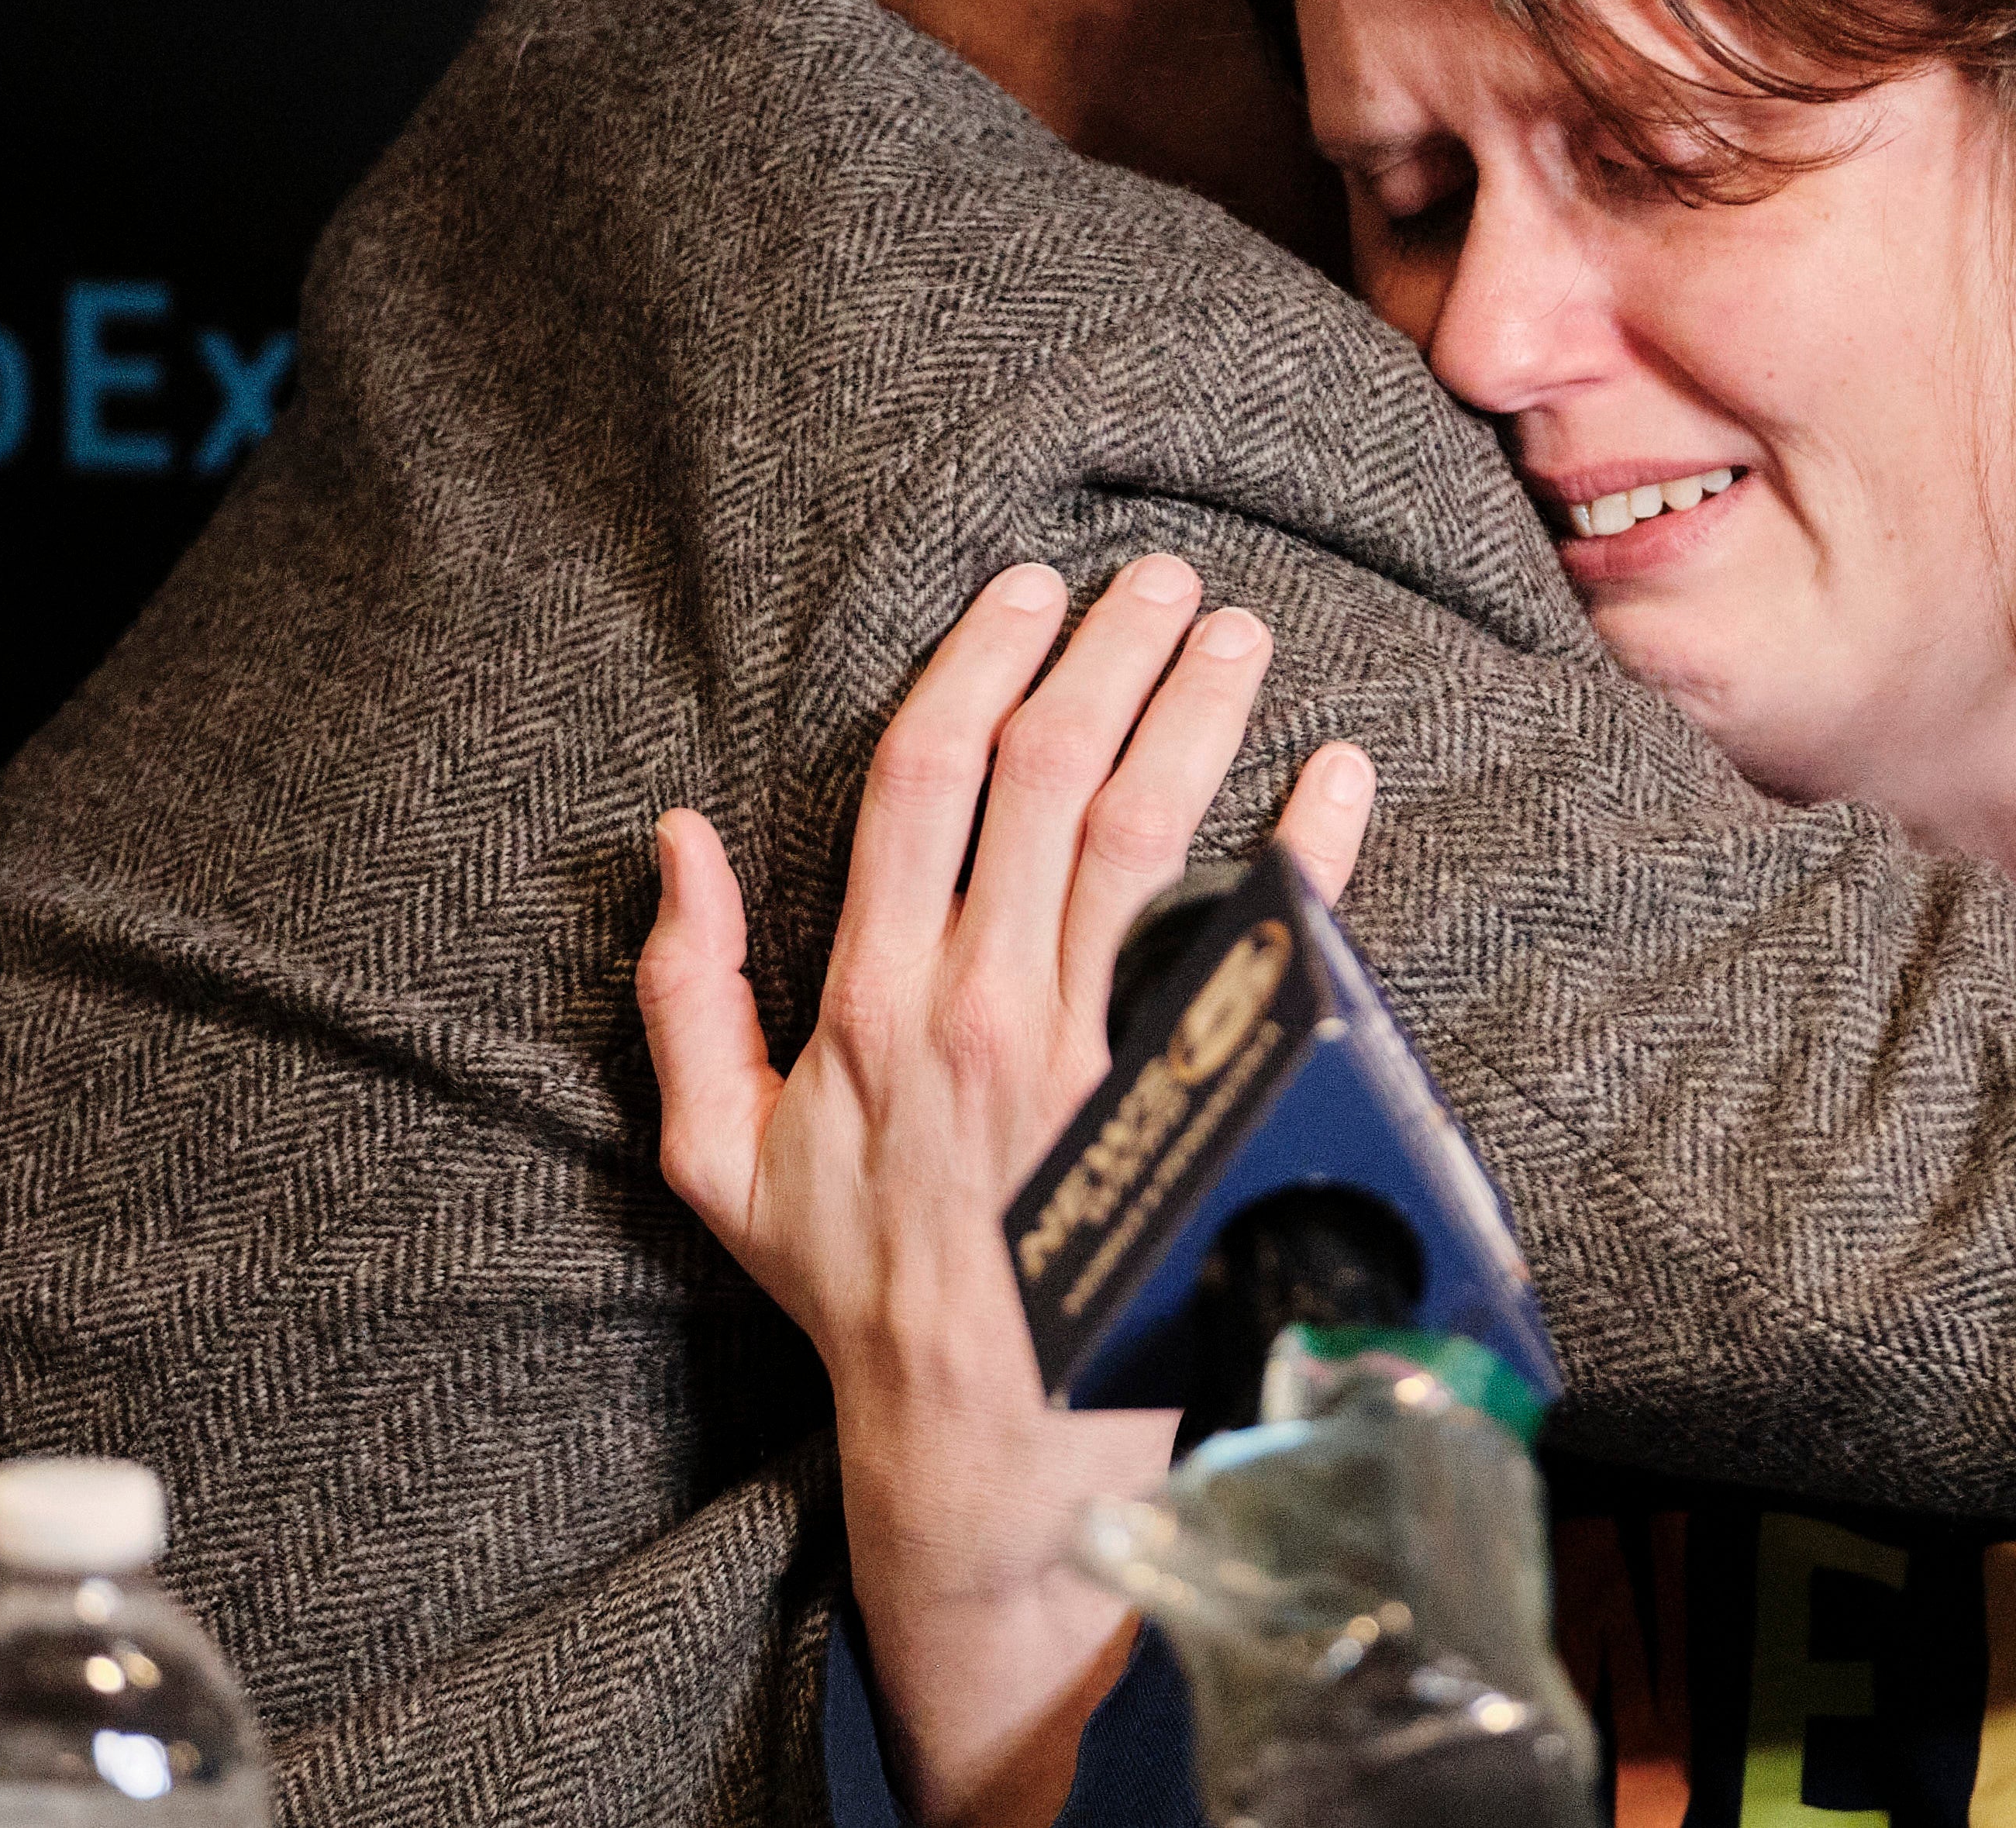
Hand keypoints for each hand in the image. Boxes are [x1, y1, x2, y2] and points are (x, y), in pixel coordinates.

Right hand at [637, 555, 1373, 1827]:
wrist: (976, 1435)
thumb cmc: (852, 1284)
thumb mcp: (717, 1154)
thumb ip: (686, 992)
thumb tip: (675, 839)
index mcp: (873, 998)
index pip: (926, 777)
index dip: (977, 662)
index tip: (1027, 590)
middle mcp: (983, 1005)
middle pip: (1052, 774)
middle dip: (1109, 654)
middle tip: (1162, 580)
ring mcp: (1090, 1053)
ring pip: (1146, 833)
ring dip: (1196, 714)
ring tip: (1236, 635)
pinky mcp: (1181, 1102)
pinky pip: (1252, 949)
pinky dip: (1308, 854)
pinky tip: (1339, 780)